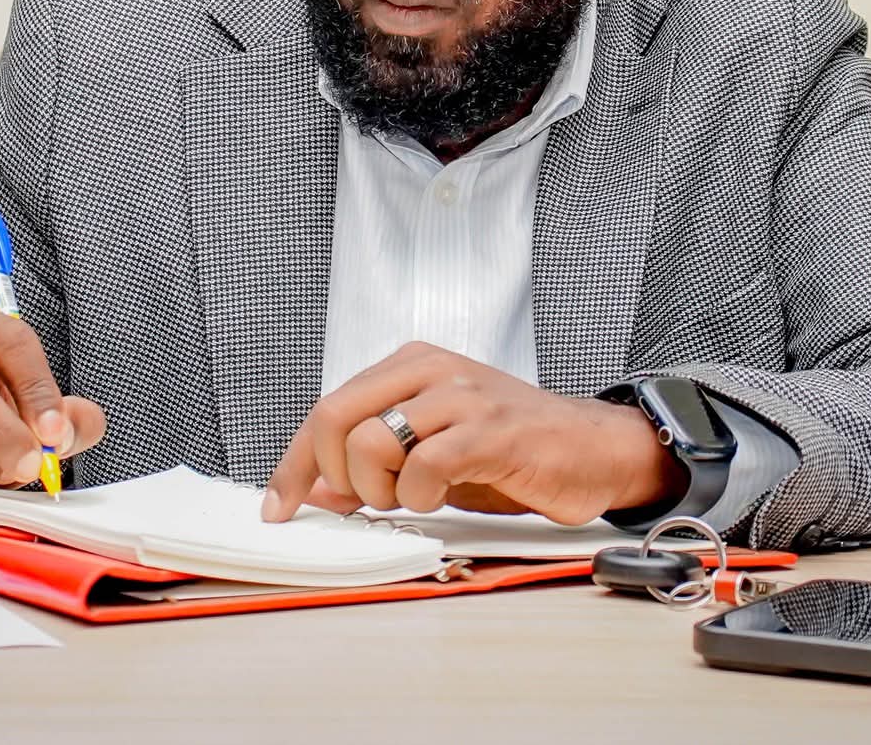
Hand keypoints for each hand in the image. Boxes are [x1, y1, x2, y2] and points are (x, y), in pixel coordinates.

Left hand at [261, 342, 684, 524]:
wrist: (591, 448)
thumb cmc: (511, 449)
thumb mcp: (431, 453)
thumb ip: (373, 465)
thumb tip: (315, 490)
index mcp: (410, 364)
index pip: (328, 409)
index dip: (296, 464)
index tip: (279, 506)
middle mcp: (430, 368)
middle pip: (335, 419)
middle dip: (338, 477)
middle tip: (372, 499)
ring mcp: (460, 395)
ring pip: (373, 443)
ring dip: (384, 491)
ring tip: (420, 493)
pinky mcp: (490, 430)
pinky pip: (424, 467)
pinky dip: (421, 496)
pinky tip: (444, 494)